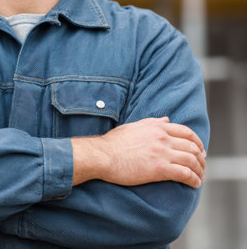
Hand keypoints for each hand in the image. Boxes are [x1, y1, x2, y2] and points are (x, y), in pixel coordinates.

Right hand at [71, 117, 205, 187]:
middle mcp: (162, 138)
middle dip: (201, 158)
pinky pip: (184, 174)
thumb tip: (167, 120)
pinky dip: (193, 179)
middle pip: (192, 147)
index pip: (186, 133)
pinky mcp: (159, 169)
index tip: (199, 150)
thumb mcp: (133, 127)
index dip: (197, 142)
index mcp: (157, 127)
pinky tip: (195, 184)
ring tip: (200, 177)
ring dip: (199, 170)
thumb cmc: (113, 143)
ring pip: (191, 160)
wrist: (102, 156)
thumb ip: (152, 123)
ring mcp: (162, 153)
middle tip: (202, 165)